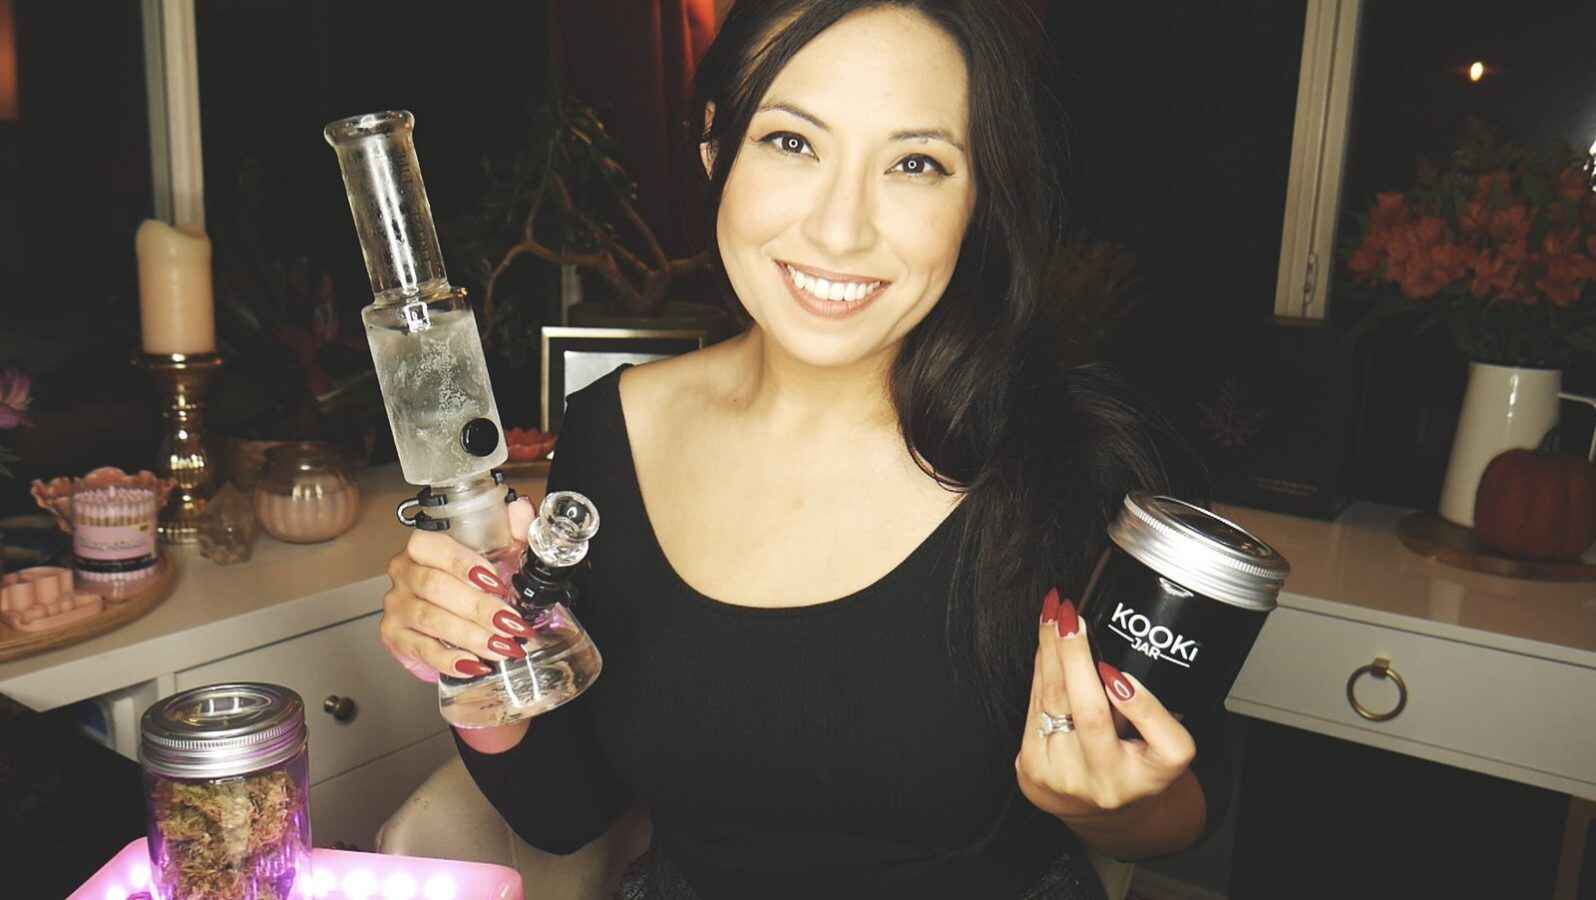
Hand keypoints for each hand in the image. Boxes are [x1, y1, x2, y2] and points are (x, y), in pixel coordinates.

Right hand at [379, 496, 537, 681]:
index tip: (495, 581)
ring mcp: (396, 606)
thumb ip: (512, 530)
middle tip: (510, 624)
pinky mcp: (395, 636)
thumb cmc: (473, 583)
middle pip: (435, 587)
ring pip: (429, 618)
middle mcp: (404, 573)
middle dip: (478, 607)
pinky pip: (422, 648)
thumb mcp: (497, 554)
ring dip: (469, 635)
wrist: (450, 620)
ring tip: (500, 647)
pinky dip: (450, 659)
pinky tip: (474, 664)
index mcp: (422, 548)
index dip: (463, 563)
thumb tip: (522, 509)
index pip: (433, 547)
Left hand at [1015, 589, 1195, 822]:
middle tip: (1070, 615)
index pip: (1156, 739)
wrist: (1100, 811)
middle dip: (1075, 658)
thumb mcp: (1168, 746)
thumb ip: (1155, 713)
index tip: (1117, 671)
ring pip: (1054, 704)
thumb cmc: (1137, 766)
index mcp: (1150, 775)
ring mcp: (1064, 779)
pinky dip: (1040, 670)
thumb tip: (1115, 673)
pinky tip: (1045, 644)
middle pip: (1090, 715)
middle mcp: (1106, 783)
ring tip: (1052, 613)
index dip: (1138, 703)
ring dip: (1050, 652)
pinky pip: (1035, 707)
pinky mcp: (1032, 769)